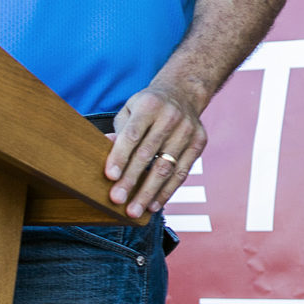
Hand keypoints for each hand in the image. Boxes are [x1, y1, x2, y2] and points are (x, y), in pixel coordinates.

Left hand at [106, 84, 207, 218]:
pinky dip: (167, 190)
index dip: (120, 156)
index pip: (132, 135)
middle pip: (148, 153)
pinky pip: (182, 172)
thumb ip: (119, 131)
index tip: (109, 177)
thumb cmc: (149, 106)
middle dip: (131, 179)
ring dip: (149, 191)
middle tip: (117, 200)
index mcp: (149, 105)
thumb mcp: (130, 110)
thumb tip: (104, 147)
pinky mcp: (199, 142)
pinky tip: (154, 204)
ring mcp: (187, 130)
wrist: (183, 93)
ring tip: (135, 210)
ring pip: (166, 167)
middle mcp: (171, 116)